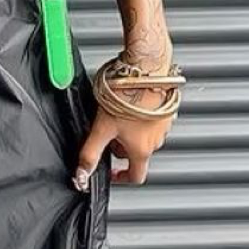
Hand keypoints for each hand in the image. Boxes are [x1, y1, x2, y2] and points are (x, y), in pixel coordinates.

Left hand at [73, 43, 178, 190]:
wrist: (145, 71)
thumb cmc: (127, 97)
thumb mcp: (102, 128)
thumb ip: (90, 153)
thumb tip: (82, 174)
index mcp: (143, 150)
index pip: (136, 176)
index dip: (122, 177)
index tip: (113, 172)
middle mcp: (157, 140)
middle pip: (138, 154)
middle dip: (122, 147)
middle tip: (108, 132)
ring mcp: (164, 124)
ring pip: (146, 136)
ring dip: (132, 132)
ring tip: (118, 114)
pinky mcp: (167, 108)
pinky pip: (153, 120)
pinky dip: (142, 117)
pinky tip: (131, 104)